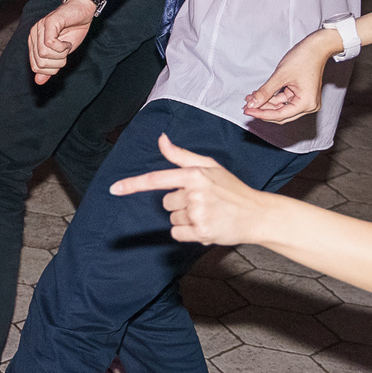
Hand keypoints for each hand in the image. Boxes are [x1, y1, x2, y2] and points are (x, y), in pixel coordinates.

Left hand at [25, 0, 96, 82]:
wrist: (83, 11)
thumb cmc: (72, 31)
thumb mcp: (61, 54)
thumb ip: (49, 67)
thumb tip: (38, 82)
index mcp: (34, 43)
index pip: (35, 67)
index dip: (51, 69)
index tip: (61, 59)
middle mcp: (33, 34)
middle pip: (39, 63)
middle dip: (57, 63)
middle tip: (65, 53)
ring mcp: (40, 28)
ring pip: (44, 54)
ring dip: (61, 55)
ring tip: (66, 46)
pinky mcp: (48, 22)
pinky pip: (50, 44)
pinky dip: (62, 48)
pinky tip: (67, 42)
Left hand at [111, 134, 274, 245]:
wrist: (257, 214)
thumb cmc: (231, 189)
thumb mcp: (209, 166)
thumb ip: (181, 155)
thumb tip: (161, 139)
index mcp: (194, 174)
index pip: (157, 179)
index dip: (133, 184)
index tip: (114, 189)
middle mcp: (194, 193)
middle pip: (166, 203)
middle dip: (180, 204)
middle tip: (204, 202)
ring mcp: (199, 213)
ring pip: (173, 219)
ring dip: (186, 220)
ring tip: (209, 214)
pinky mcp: (202, 232)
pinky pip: (178, 233)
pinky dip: (188, 233)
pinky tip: (207, 226)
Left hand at [243, 29, 339, 123]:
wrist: (316, 47)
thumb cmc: (304, 58)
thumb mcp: (280, 76)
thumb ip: (265, 92)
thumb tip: (252, 104)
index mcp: (306, 103)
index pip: (280, 115)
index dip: (262, 114)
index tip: (247, 111)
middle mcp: (308, 105)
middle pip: (281, 114)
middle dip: (263, 110)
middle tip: (247, 106)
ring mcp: (305, 100)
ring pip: (281, 107)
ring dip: (266, 103)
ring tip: (251, 98)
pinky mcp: (301, 94)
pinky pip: (284, 100)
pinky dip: (272, 98)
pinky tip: (260, 95)